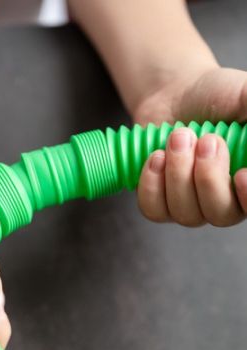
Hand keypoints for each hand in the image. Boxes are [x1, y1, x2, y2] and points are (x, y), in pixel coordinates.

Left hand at [134, 66, 246, 225]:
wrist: (173, 95)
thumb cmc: (216, 97)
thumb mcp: (245, 96)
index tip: (241, 173)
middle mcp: (223, 200)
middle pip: (219, 214)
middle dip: (209, 178)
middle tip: (205, 140)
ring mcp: (189, 205)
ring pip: (185, 213)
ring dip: (178, 174)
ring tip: (177, 138)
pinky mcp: (158, 203)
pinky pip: (154, 210)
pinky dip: (152, 185)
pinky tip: (155, 158)